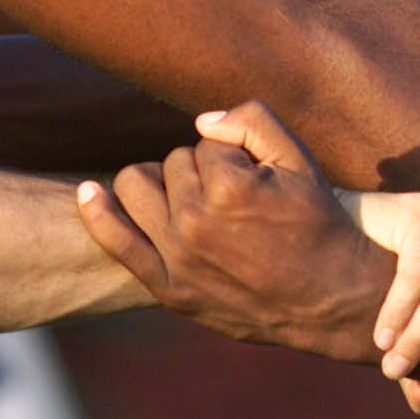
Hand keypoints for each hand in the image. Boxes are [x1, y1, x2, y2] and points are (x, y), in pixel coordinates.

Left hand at [76, 99, 394, 364]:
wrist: (330, 297)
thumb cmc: (316, 222)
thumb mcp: (299, 159)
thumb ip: (252, 121)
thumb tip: (201, 122)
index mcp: (229, 187)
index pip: (205, 144)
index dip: (233, 156)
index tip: (257, 181)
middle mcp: (196, 222)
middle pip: (172, 162)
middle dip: (199, 169)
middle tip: (232, 196)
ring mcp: (178, 258)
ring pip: (136, 186)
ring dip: (158, 182)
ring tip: (188, 197)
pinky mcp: (170, 289)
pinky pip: (116, 241)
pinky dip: (98, 212)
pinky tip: (88, 193)